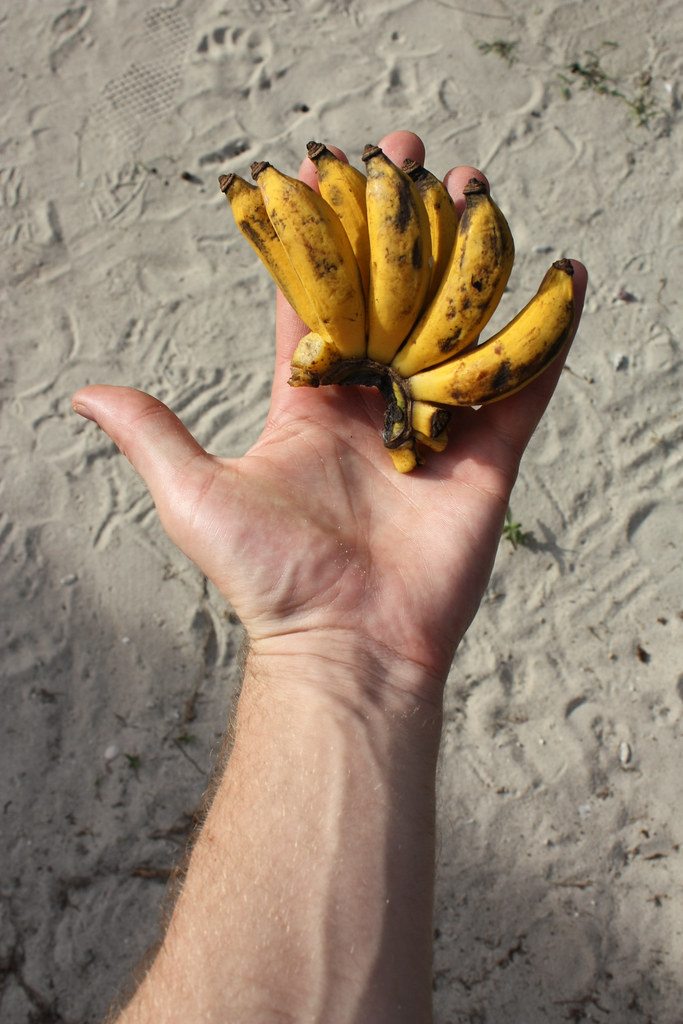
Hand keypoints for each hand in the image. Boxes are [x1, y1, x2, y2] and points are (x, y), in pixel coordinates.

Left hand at [72, 130, 585, 703]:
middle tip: (409, 158)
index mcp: (310, 402)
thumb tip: (81, 392)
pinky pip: (524, 383)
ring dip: (470, 257)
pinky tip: (567, 276)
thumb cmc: (269, 577)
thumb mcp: (195, 496)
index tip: (325, 170)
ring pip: (458, 323)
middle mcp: (373, 404)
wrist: (348, 644)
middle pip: (394, 296)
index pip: (316, 299)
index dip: (321, 238)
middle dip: (402, 226)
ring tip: (477, 188)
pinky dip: (549, 333)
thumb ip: (151, 435)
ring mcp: (434, 425)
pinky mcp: (488, 455)